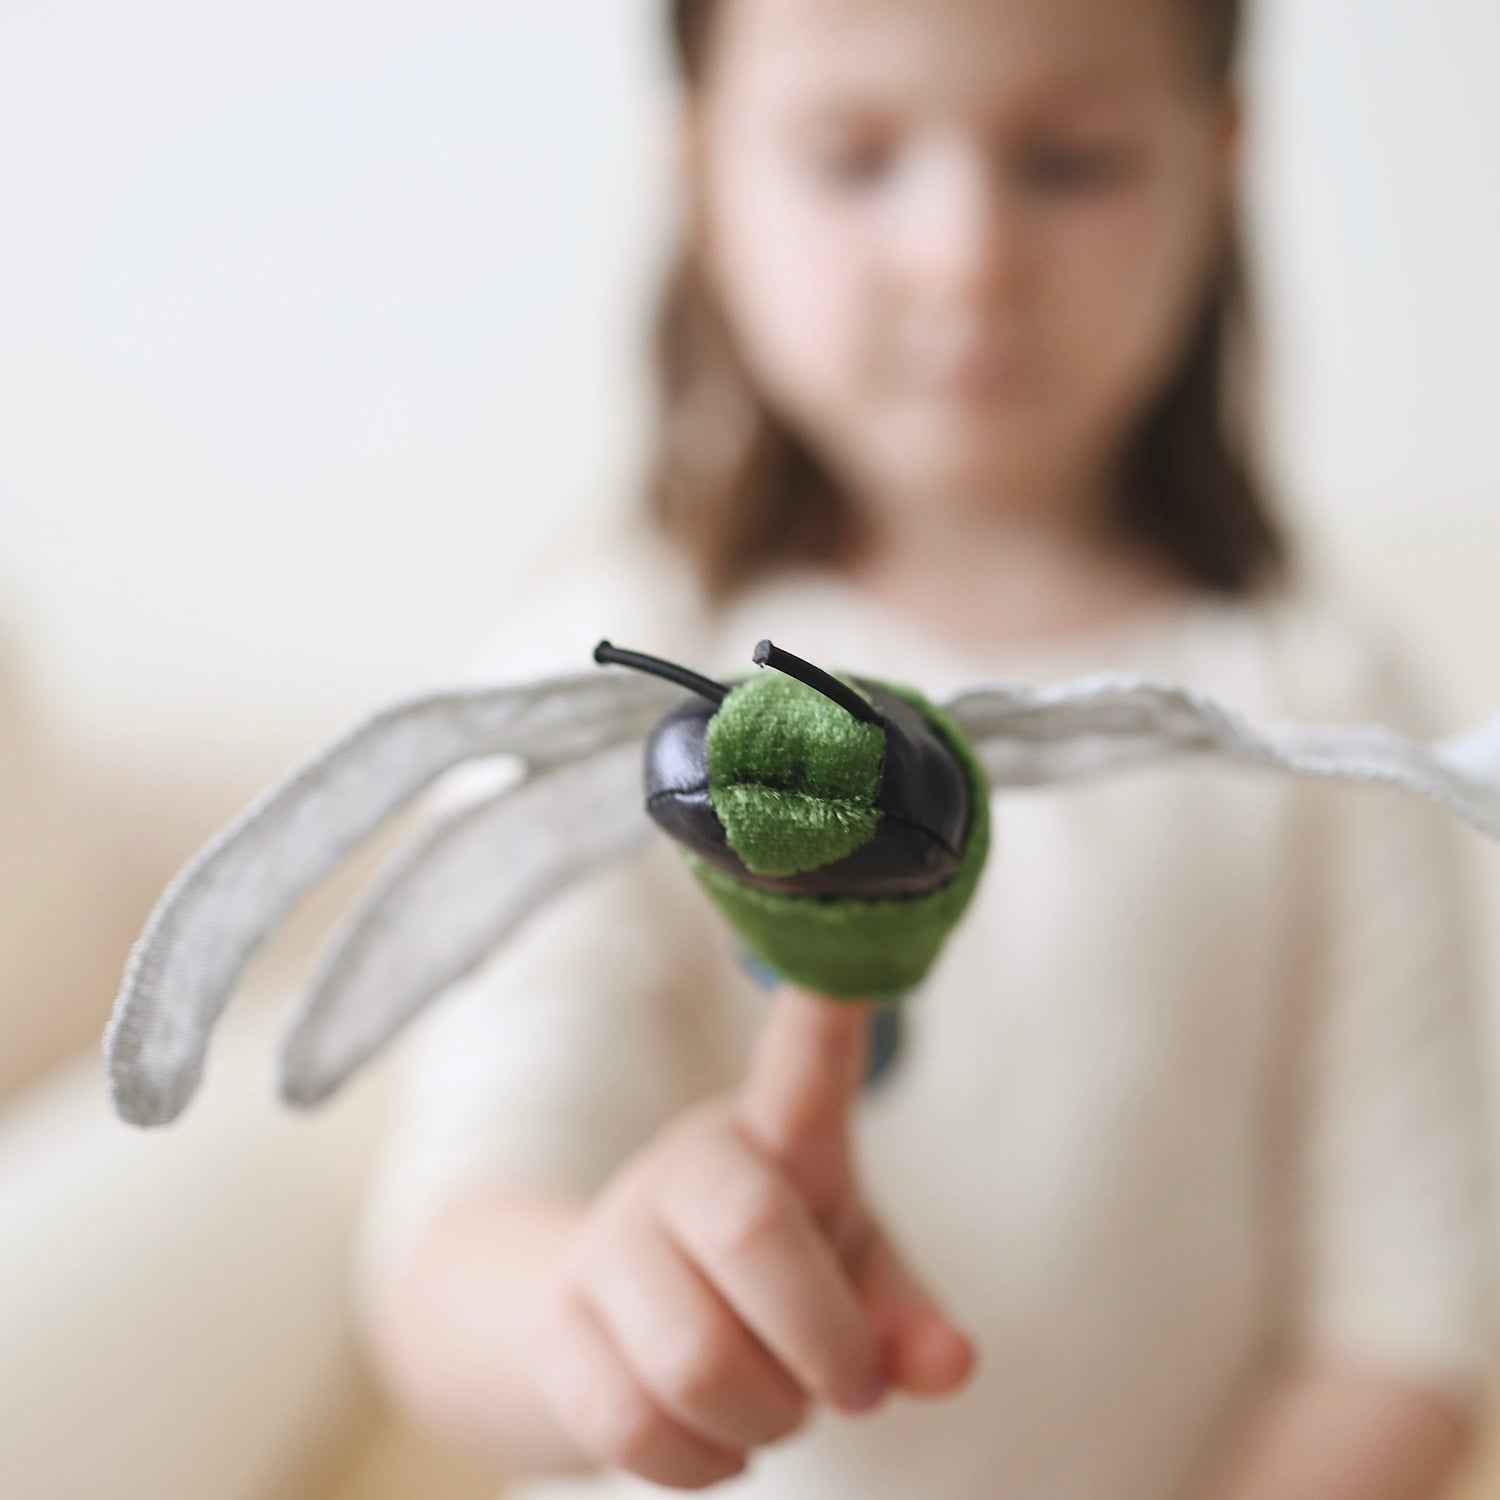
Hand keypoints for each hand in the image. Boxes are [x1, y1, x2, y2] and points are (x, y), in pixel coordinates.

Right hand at [532, 982, 975, 1489]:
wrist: (606, 1326)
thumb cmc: (766, 1286)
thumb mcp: (851, 1280)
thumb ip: (903, 1318)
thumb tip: (951, 1365)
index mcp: (774, 1139)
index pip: (803, 1067)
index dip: (826, 1013)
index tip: (853, 960)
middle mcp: (685, 1169)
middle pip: (755, 1235)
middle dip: (824, 1345)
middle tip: (849, 1386)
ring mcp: (610, 1243)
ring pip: (691, 1358)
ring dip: (762, 1420)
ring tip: (772, 1409)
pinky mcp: (558, 1328)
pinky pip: (632, 1424)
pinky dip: (698, 1463)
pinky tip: (711, 1439)